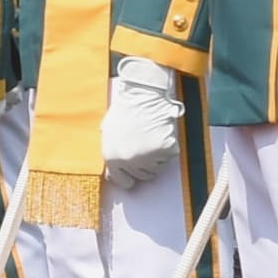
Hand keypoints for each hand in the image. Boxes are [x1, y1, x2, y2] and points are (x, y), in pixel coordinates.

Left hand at [99, 56, 184, 188]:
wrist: (142, 95)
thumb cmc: (124, 110)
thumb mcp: (108, 133)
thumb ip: (111, 154)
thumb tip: (111, 174)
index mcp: (111, 157)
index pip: (123, 182)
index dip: (128, 177)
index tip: (133, 174)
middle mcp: (129, 161)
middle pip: (142, 176)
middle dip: (143, 164)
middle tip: (143, 145)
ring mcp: (148, 157)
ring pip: (156, 167)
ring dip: (155, 156)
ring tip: (150, 135)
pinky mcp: (165, 149)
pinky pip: (169, 156)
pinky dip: (167, 147)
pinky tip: (160, 132)